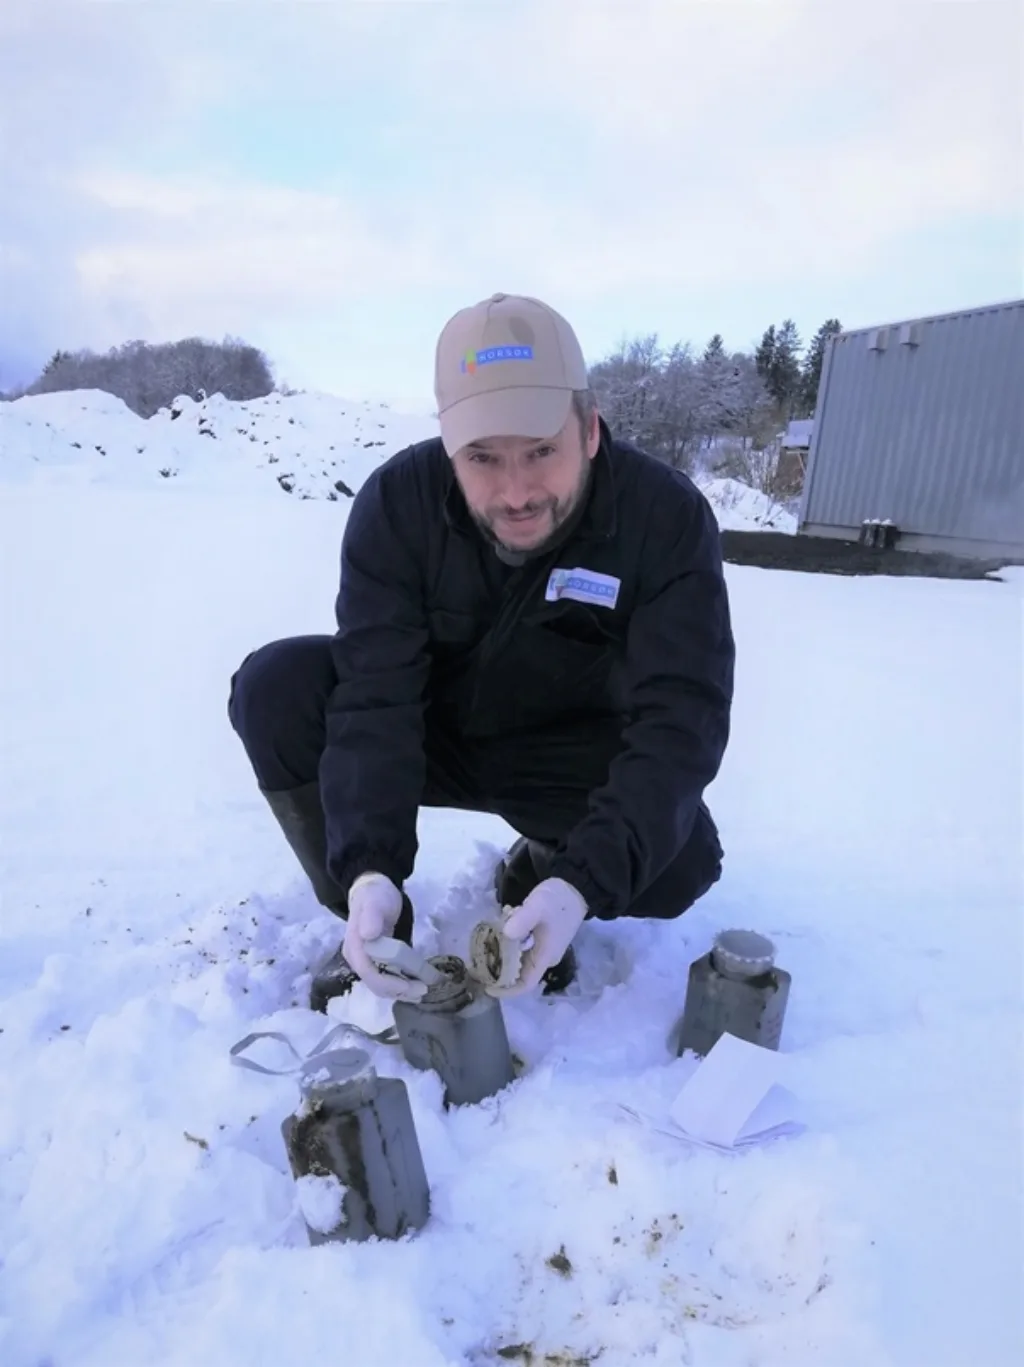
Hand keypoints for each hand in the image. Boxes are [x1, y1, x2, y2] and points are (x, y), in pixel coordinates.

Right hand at [342, 873, 425, 1000]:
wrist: (373, 890)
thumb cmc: (376, 896)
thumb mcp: (375, 902)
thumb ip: (371, 916)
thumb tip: (368, 934)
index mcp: (354, 947)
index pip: (369, 974)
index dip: (389, 984)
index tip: (411, 986)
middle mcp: (357, 958)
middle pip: (375, 984)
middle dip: (399, 991)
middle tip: (424, 990)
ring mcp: (365, 961)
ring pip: (381, 985)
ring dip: (401, 991)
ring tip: (423, 990)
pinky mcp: (375, 962)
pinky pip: (386, 979)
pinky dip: (400, 984)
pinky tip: (415, 984)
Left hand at [489, 877, 586, 996]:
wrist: (575, 887)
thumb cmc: (558, 899)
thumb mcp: (539, 905)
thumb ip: (523, 919)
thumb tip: (506, 934)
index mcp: (545, 956)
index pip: (526, 984)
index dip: (507, 990)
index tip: (487, 987)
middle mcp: (544, 957)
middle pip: (518, 972)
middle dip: (499, 967)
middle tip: (480, 955)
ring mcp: (543, 948)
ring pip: (518, 958)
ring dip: (503, 949)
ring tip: (490, 934)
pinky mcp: (541, 938)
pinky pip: (521, 946)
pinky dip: (510, 939)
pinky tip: (504, 922)